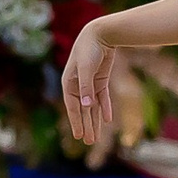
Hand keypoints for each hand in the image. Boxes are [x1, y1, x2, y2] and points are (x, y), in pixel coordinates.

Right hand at [59, 21, 118, 144]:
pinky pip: (102, 98)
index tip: (79, 136)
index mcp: (69, 84)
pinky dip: (105, 108)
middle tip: (90, 142)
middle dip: (86, 125)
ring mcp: (90, 84)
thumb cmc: (89, 50)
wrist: (100, 34)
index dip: (76, 122)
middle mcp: (78, 86)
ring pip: (92, 107)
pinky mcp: (100, 80)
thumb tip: (86, 106)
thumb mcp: (86, 69)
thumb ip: (86, 88)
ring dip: (94, 120)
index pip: (73, 107)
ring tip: (96, 137)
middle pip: (83, 110)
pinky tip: (107, 119)